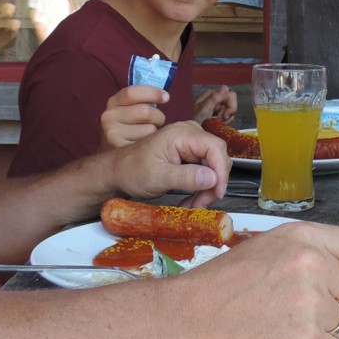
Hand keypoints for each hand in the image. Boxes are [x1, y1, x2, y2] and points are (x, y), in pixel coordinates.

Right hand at [99, 84, 168, 149]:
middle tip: (158, 121)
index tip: (166, 97)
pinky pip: (147, 143)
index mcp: (113, 102)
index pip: (132, 93)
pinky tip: (145, 144)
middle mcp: (109, 116)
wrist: (112, 154)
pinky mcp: (120, 149)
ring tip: (148, 134)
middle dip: (158, 116)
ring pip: (149, 129)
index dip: (152, 93)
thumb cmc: (129, 126)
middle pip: (145, 111)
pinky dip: (152, 144)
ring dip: (155, 131)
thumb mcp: (130, 109)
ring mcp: (112, 134)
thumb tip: (165, 95)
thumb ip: (143, 100)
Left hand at [100, 120, 230, 206]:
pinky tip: (191, 198)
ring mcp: (188, 142)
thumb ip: (186, 177)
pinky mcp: (187, 152)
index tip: (218, 192)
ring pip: (213, 164)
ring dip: (208, 187)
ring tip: (194, 204)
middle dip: (214, 183)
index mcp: (181, 134)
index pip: (215, 148)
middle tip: (202, 203)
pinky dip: (201, 185)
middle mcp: (188, 134)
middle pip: (217, 156)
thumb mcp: (158, 177)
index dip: (221, 171)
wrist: (117, 172)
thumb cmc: (131, 171)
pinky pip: (204, 168)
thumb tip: (213, 179)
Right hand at [176, 222, 338, 338]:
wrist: (185, 323)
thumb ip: (307, 253)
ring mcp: (310, 305)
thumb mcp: (266, 248)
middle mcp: (311, 265)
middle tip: (296, 313)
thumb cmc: (219, 288)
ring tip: (281, 329)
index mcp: (302, 238)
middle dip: (334, 308)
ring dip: (320, 335)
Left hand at [193, 85, 236, 123]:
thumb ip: (214, 99)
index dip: (230, 106)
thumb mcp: (204, 110)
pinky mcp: (220, 114)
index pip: (230, 95)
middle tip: (218, 121)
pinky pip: (229, 118)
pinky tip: (216, 125)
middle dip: (226, 114)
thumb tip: (224, 88)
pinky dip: (223, 123)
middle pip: (232, 104)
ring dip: (224, 120)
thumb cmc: (195, 122)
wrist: (194, 134)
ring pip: (231, 112)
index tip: (225, 116)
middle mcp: (216, 98)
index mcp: (212, 94)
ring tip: (214, 124)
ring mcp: (218, 107)